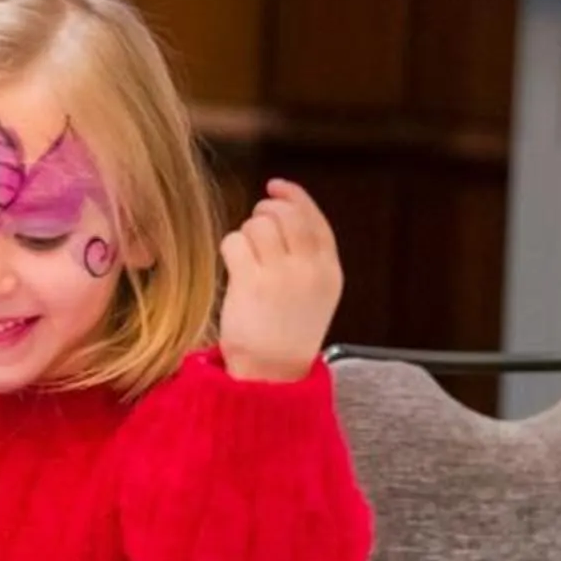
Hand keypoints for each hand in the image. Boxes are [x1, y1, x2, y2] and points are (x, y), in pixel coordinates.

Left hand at [218, 180, 339, 382]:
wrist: (272, 374)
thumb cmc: (288, 332)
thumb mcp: (315, 293)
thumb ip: (308, 254)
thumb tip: (283, 208)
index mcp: (330, 271)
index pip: (315, 219)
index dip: (294, 196)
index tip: (276, 186)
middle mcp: (310, 270)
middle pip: (285, 215)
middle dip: (264, 212)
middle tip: (255, 225)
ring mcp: (281, 276)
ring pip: (258, 225)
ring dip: (246, 233)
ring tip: (247, 257)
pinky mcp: (251, 283)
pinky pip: (235, 241)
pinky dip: (230, 248)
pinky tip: (234, 266)